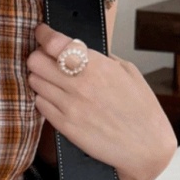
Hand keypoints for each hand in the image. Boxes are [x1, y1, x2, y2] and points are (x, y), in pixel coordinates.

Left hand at [27, 23, 176, 179]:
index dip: (44, 34)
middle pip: (35, 60)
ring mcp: (69, 105)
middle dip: (39, 57)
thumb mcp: (128, 71)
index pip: (54, 42)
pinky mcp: (63, 125)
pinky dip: (44, 99)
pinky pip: (39, 104)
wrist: (145, 147)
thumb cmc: (141, 110)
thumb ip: (100, 58)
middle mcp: (79, 84)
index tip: (42, 32)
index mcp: (96, 66)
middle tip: (47, 59)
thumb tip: (79, 48)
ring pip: (34, 81)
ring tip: (54, 82)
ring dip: (40, 79)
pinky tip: (57, 100)